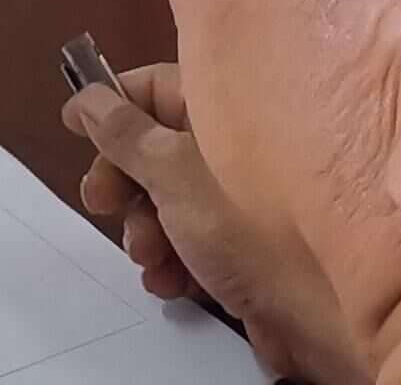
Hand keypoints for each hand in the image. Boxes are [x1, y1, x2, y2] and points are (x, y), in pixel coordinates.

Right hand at [70, 62, 353, 376]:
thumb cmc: (251, 228)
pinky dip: (175, 260)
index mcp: (225, 110)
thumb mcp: (171, 172)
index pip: (154, 87)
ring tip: (151, 256)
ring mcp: (242, 199)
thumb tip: (88, 96)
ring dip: (146, 230)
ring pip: (169, 202)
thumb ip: (122, 132)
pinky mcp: (246, 247)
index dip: (111, 105)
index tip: (73, 126)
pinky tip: (173, 281)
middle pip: (155, 149)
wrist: (327, 312)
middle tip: (102, 203)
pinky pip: (193, 242)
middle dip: (123, 182)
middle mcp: (235, 148)